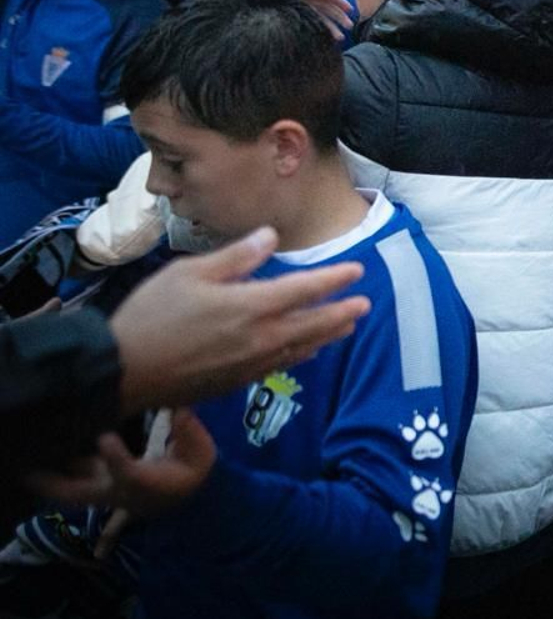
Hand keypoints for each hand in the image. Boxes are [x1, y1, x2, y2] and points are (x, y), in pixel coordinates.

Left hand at [26, 408, 215, 515]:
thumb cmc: (193, 473)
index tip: (105, 438)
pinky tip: (44, 457)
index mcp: (145, 484)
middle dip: (54, 482)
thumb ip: (190, 432)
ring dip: (49, 478)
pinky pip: (75, 481)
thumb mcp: (202, 453)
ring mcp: (108, 491)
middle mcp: (120, 492)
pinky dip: (59, 472)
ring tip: (25, 466)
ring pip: (72, 489)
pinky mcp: (103, 486)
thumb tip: (179, 408)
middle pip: (80, 493)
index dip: (114, 458)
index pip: (126, 474)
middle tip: (29, 472)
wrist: (190, 500)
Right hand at [109, 227, 369, 413]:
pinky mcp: (237, 382)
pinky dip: (301, 355)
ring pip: (301, 347)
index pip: (306, 289)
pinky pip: (281, 366)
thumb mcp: (189, 273)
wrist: (121, 371)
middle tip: (365, 304)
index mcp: (251, 305)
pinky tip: (307, 351)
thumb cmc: (151, 314)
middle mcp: (260, 337)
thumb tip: (271, 236)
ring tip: (347, 326)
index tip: (357, 271)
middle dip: (341, 311)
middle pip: (313, 322)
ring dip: (328, 334)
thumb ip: (237, 257)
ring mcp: (250, 364)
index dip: (334, 279)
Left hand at [279, 0, 353, 38]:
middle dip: (337, 17)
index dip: (338, 0)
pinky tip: (328, 39)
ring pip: (318, 17)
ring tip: (340, 38)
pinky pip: (310, 24)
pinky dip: (320, 31)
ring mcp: (296, 9)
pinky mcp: (293, 19)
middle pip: (323, 6)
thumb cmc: (274, 4)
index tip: (349, 9)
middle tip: (350, 26)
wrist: (255, 22)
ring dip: (331, 27)